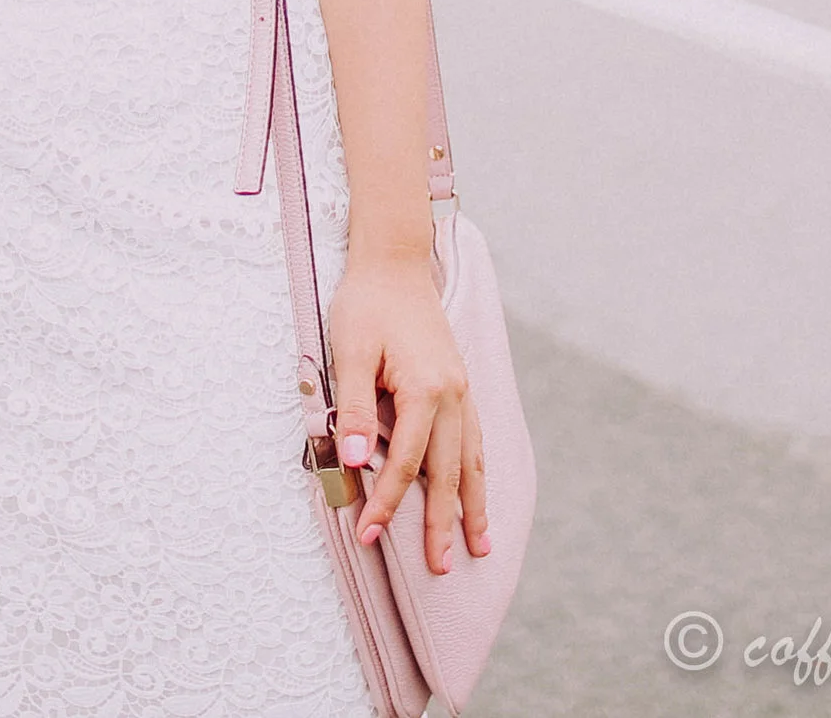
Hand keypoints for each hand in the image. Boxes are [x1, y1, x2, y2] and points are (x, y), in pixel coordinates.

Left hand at [327, 253, 488, 575]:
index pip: (406, 465)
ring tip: (480, 546)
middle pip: (448, 474)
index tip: (368, 535)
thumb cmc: (366, 304)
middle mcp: (454, 395)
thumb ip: (354, 407)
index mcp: (427, 389)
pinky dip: (478, 471)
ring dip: (474, 505)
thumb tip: (355, 462)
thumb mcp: (350, 350)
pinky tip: (479, 492)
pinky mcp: (460, 384)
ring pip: (471, 460)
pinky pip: (475, 439)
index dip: (386, 503)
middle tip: (439, 568)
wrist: (394, 262)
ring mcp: (462, 390)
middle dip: (442, 524)